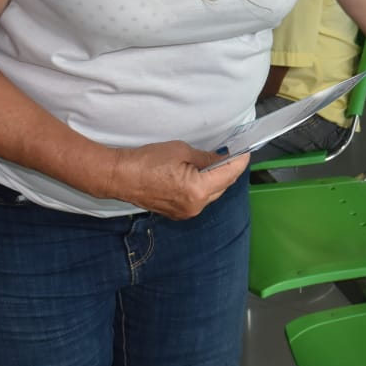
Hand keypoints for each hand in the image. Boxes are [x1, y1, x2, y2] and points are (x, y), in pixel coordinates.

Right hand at [105, 140, 249, 218]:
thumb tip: (222, 158)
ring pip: (211, 195)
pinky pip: (199, 200)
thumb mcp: (182, 151)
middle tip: (232, 154)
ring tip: (216, 163)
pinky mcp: (177, 214)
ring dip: (216, 180)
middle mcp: (195, 206)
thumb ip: (206, 157)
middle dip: (229, 171)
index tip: (246, 151)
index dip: (239, 162)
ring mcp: (186, 213)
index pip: (228, 175)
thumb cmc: (148, 160)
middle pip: (222, 187)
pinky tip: (201, 175)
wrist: (120, 177)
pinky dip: (204, 188)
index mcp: (197, 190)